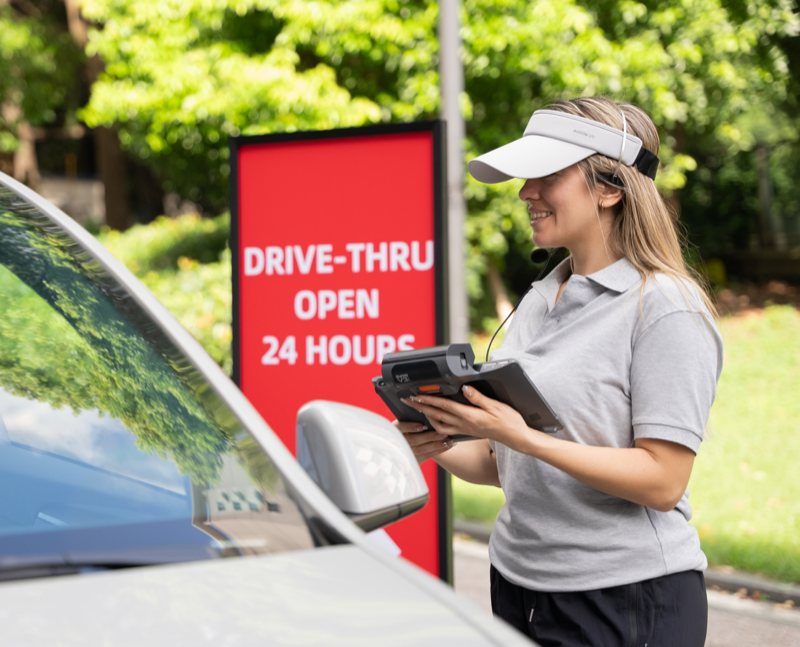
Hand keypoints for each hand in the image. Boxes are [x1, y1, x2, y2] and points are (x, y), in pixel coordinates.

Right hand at [393, 420, 454, 464]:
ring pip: (422, 449)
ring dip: (437, 444)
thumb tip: (423, 405)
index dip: (410, 427)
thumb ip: (411, 416)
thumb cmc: (405, 427)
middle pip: (413, 440)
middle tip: (441, 433)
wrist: (399, 446)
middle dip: (428, 437)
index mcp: (394, 430)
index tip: (421, 426)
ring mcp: (407, 453)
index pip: (400, 428)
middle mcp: (399, 443)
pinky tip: (448, 445)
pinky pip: (428, 455)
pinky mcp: (415, 460)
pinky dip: (439, 450)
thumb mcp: (403, 421)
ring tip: (449, 439)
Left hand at [401, 385, 534, 451]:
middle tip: (408, 401)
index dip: (429, 400)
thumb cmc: (508, 420)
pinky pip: (447, 430)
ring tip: (419, 409)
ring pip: (439, 426)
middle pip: (436, 416)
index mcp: (469, 416)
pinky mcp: (467, 432)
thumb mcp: (495, 405)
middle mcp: (464, 424)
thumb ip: (478, 397)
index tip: (416, 396)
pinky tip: (435, 421)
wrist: (515, 437)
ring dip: (427, 417)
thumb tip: (465, 388)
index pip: (444, 406)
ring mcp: (464, 430)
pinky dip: (437, 425)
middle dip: (421, 408)